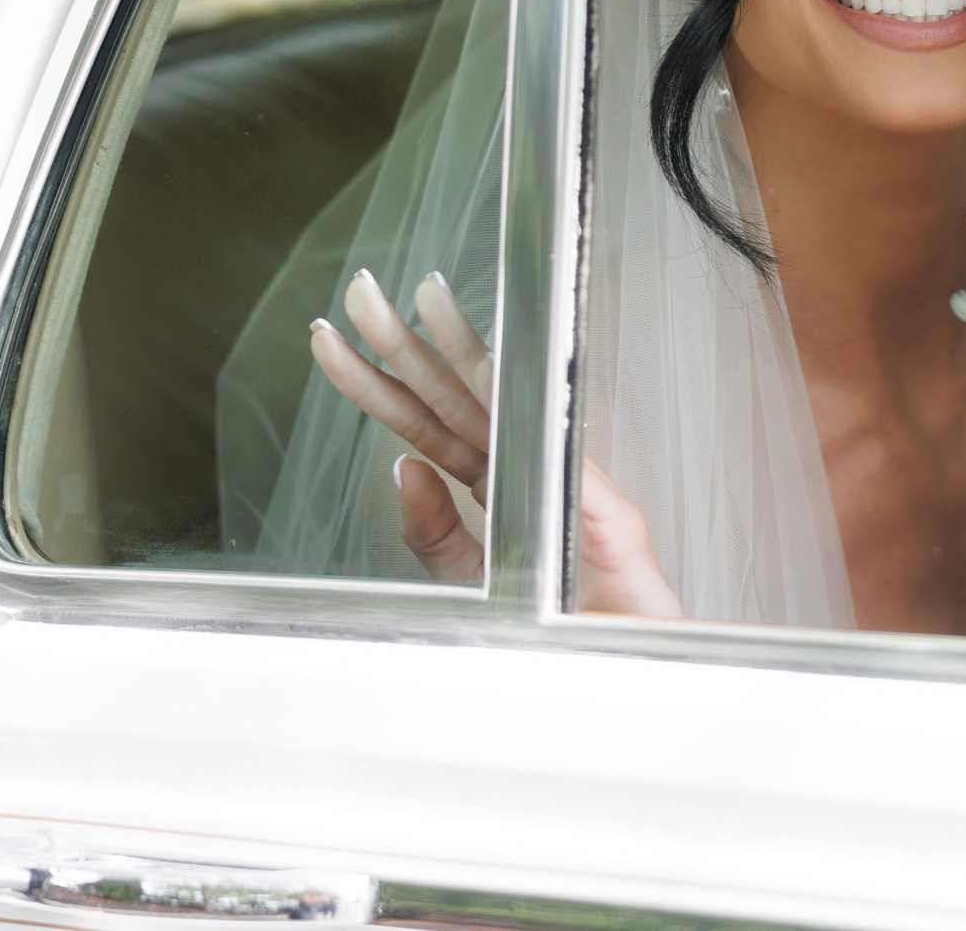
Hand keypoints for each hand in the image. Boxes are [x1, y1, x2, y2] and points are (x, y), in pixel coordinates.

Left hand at [307, 270, 681, 616]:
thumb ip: (436, 534)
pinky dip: (531, 402)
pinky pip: (557, 441)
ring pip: (501, 402)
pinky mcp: (602, 503)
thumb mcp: (476, 583)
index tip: (334, 345)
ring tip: (418, 298)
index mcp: (495, 488)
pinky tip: (496, 363)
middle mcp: (527, 469)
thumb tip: (402, 468)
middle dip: (403, 345)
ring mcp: (564, 478)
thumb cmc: (570, 629)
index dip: (380, 386)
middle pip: (451, 400)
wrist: (631, 672)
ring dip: (460, 345)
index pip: (426, 427)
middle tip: (360, 293)